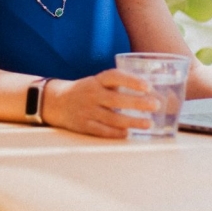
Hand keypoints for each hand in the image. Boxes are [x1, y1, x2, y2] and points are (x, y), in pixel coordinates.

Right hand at [42, 69, 156, 138]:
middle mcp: (91, 95)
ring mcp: (87, 111)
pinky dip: (116, 132)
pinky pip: (102, 130)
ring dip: (132, 121)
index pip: (114, 77)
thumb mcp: (97, 82)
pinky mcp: (84, 125)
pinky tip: (128, 133)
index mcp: (96, 81)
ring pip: (112, 118)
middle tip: (156, 105)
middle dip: (137, 103)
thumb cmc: (85, 91)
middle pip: (116, 100)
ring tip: (149, 123)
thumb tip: (149, 92)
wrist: (56, 102)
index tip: (147, 86)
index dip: (131, 80)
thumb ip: (117, 86)